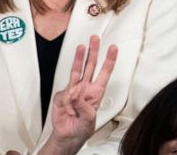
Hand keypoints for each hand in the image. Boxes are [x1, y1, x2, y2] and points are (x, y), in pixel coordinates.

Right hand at [39, 36, 118, 154]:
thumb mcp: (89, 120)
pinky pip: (63, 95)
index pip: (105, 73)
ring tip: (81, 47)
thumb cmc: (82, 128)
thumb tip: (76, 94)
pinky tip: (68, 110)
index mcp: (97, 92)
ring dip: (79, 58)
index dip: (109, 60)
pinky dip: (65, 103)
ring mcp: (74, 91)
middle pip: (90, 66)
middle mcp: (86, 88)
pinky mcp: (62, 96)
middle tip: (95, 40)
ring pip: (77, 71)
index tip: (113, 48)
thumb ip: (84, 106)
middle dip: (93, 52)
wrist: (68, 136)